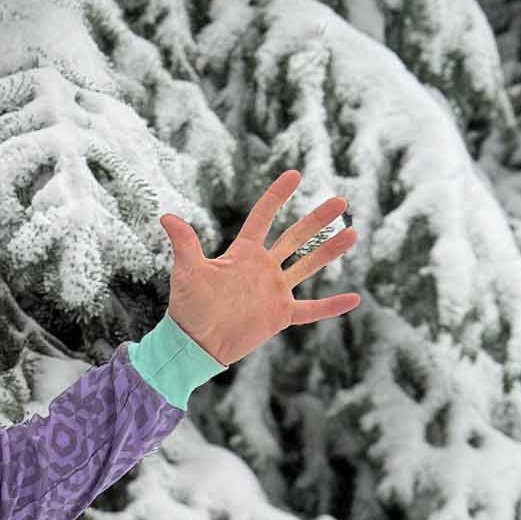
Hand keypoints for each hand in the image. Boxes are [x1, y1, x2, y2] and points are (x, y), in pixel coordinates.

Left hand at [158, 170, 360, 368]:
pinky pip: (311, 310)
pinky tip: (355, 298)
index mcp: (243, 254)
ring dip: (329, 251)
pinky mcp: (280, 315)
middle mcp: (262, 268)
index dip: (277, 196)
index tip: (294, 174)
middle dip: (317, 219)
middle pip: (295, 237)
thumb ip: (185, 244)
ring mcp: (274, 291)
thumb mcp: (187, 272)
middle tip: (340, 202)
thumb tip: (166, 217)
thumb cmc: (189, 306)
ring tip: (353, 233)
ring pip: (308, 266)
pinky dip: (331, 306)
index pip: (263, 217)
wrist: (196, 345)